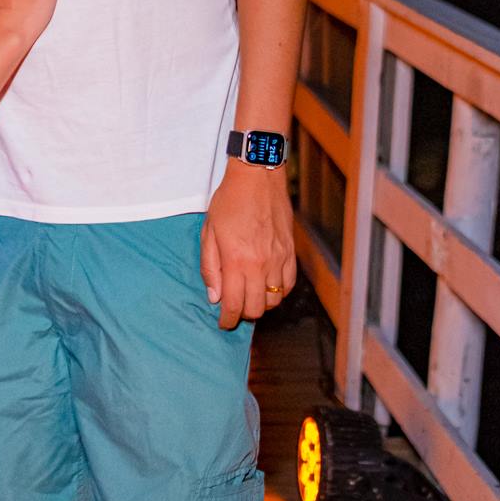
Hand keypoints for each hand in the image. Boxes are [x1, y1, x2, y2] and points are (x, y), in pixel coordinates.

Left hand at [200, 160, 295, 328]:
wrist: (257, 178)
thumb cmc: (229, 201)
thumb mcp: (209, 232)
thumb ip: (210, 267)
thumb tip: (215, 297)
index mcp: (236, 261)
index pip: (234, 305)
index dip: (227, 319)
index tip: (223, 322)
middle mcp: (260, 264)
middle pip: (256, 308)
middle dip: (243, 314)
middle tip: (234, 308)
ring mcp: (278, 259)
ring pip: (274, 300)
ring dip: (261, 304)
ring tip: (250, 295)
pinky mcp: (290, 252)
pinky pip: (289, 285)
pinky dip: (279, 292)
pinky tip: (268, 286)